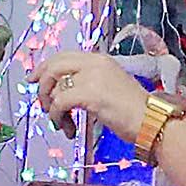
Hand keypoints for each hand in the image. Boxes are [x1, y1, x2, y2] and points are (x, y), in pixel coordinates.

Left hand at [33, 50, 156, 143]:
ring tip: (62, 123)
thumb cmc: (134, 111)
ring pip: (54, 87)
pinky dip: (57, 116)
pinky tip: (67, 128)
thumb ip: (88, 83)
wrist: (152, 121)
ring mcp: (92, 77)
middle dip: (42, 86)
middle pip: (53, 66)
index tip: (34, 79)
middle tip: (42, 105)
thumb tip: (62, 92)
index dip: (45, 67)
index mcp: (100, 60)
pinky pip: (59, 102)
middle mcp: (94, 63)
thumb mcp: (110, 87)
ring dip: (52, 108)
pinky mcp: (90, 94)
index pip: (64, 56)